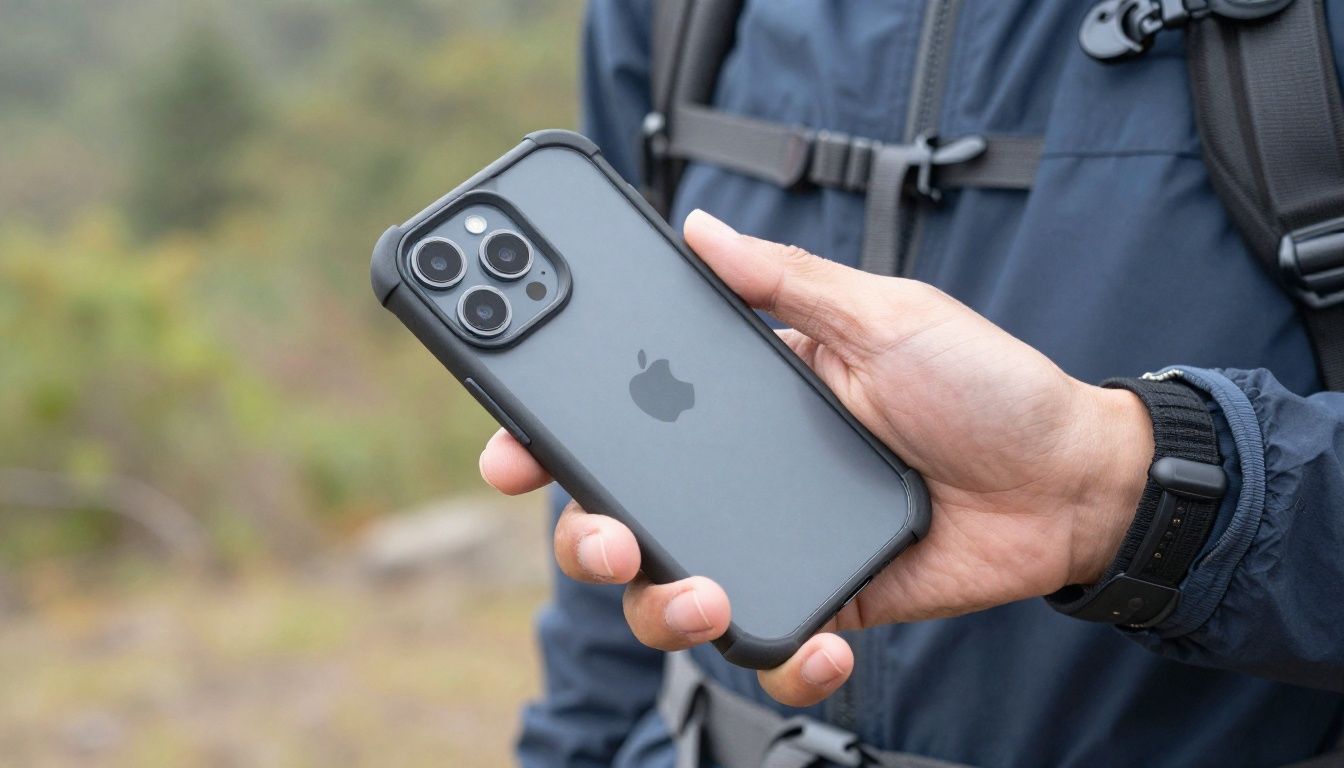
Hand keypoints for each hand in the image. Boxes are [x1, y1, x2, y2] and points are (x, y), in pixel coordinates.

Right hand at [479, 209, 1152, 705]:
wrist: (1073, 479)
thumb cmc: (986, 385)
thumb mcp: (884, 315)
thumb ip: (787, 282)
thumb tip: (701, 229)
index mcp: (747, 401)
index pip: (629, 419)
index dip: (556, 439)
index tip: (512, 452)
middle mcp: (745, 476)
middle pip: (627, 519)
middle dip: (587, 538)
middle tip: (607, 536)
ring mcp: (779, 543)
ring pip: (677, 593)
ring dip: (667, 607)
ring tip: (704, 594)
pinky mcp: (829, 600)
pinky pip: (775, 643)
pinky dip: (784, 656)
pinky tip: (820, 644)